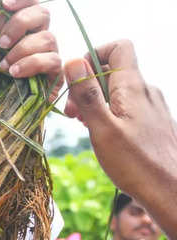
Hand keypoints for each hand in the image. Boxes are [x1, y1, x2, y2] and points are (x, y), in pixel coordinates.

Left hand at [0, 0, 61, 110]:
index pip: (29, 2)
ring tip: (3, 66)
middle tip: (1, 42)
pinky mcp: (54, 78)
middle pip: (43, 13)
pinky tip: (14, 73)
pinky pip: (53, 62)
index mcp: (17, 29)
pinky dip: (32, 64)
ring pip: (49, 38)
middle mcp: (35, 39)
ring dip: (23, 49)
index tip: (3, 2)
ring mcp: (47, 57)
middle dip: (20, 23)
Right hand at [64, 40, 176, 204]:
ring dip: (96, 101)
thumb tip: (72, 61)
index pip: (118, 47)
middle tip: (72, 113)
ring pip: (118, 90)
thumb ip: (87, 94)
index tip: (76, 79)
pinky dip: (109, 113)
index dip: (94, 54)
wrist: (170, 191)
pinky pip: (126, 106)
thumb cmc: (135, 164)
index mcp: (133, 87)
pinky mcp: (152, 122)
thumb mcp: (102, 128)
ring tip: (84, 126)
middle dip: (87, 84)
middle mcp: (145, 91)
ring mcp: (151, 106)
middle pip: (113, 70)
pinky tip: (102, 135)